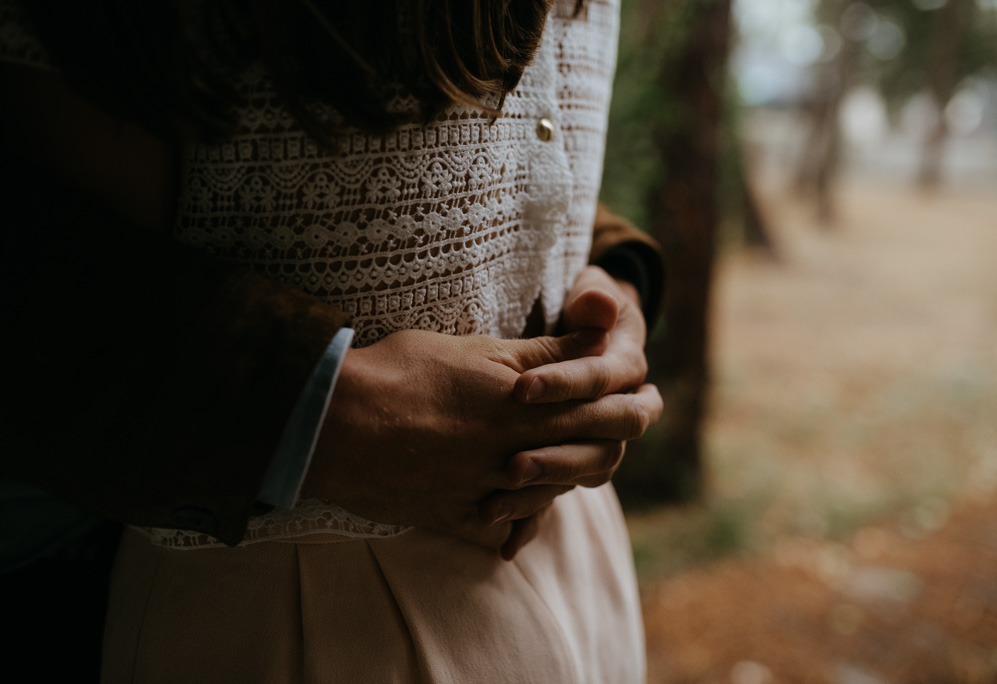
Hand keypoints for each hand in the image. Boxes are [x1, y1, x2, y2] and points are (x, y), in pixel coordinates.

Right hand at [302, 328, 661, 549]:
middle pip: (594, 453)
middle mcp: (515, 455)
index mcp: (525, 408)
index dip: (632, 398)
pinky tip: (521, 523)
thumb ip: (544, 351)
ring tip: (586, 458)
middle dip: (623, 434)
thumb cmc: (403, 371)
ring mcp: (487, 492)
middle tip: (641, 419)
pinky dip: (516, 527)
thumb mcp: (479, 350)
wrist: (334, 422)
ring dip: (574, 474)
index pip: (603, 407)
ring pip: (554, 494)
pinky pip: (501, 533)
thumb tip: (599, 334)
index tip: (646, 391)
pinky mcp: (455, 519)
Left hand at [489, 266, 657, 558]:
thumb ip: (591, 303)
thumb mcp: (587, 297)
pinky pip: (556, 501)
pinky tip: (503, 545)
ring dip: (543, 491)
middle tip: (511, 463)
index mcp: (626, 370)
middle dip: (557, 455)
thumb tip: (600, 304)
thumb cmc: (582, 309)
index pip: (603, 381)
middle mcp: (619, 412)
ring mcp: (595, 442)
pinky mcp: (568, 464)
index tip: (520, 389)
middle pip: (603, 445)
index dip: (565, 384)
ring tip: (496, 503)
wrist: (589, 332)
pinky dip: (532, 522)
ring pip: (583, 476)